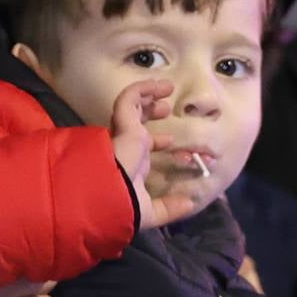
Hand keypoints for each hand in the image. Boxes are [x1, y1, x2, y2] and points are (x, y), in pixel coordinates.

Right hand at [110, 82, 212, 231]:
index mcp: (130, 164)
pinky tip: (158, 85)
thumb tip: (190, 204)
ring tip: (166, 87)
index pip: (141, 147)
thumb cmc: (124, 207)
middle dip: (150, 112)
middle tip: (166, 108)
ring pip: (131, 106)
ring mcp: (123, 134)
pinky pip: (128, 99)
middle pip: (136, 122)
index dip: (155, 142)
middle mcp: (125, 146)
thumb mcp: (150, 211)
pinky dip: (142, 89)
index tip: (171, 141)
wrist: (106, 199)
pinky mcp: (123, 124)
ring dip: (148, 94)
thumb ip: (169, 209)